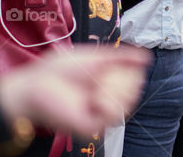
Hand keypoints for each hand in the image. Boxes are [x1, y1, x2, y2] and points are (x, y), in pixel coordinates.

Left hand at [0, 45, 150, 137]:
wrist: (35, 86)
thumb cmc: (57, 71)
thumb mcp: (95, 57)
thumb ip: (122, 56)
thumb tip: (147, 57)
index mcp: (107, 82)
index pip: (135, 77)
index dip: (128, 68)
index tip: (109, 65)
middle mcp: (106, 98)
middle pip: (135, 88)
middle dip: (119, 77)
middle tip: (98, 77)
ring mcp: (101, 112)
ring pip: (129, 101)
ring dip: (112, 88)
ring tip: (93, 87)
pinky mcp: (93, 125)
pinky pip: (116, 114)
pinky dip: (106, 102)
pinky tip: (92, 99)